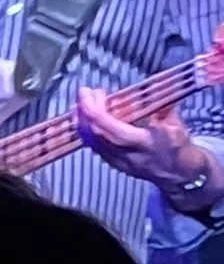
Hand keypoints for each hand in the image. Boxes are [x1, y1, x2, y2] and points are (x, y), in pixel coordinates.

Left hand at [76, 87, 200, 189]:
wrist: (181, 174)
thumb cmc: (179, 145)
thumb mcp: (175, 123)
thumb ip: (158, 106)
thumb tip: (145, 88)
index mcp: (146, 144)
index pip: (114, 130)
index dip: (97, 110)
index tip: (92, 91)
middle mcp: (128, 155)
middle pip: (96, 134)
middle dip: (85, 111)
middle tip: (84, 92)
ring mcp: (118, 162)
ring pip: (90, 141)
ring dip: (81, 119)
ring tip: (82, 102)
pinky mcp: (113, 164)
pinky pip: (93, 146)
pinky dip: (86, 129)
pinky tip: (85, 116)